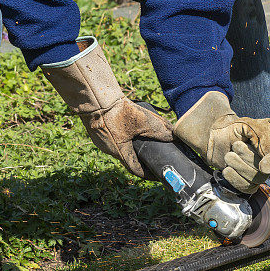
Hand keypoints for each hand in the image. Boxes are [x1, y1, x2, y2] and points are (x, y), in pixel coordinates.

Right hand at [42, 37, 172, 177]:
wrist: (94, 97)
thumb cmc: (117, 112)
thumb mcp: (143, 121)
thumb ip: (160, 129)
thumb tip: (175, 136)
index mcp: (119, 152)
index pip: (136, 170)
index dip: (148, 173)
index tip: (157, 172)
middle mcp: (108, 149)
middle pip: (127, 157)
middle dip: (140, 156)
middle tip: (153, 151)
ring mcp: (100, 139)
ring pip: (119, 145)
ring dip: (130, 143)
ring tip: (142, 136)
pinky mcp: (96, 128)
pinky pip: (111, 135)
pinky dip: (121, 133)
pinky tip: (127, 124)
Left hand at [174, 90, 269, 193]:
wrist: (217, 138)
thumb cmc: (234, 129)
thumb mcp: (249, 124)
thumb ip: (263, 135)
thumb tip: (269, 155)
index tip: (261, 165)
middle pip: (266, 168)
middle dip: (247, 158)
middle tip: (235, 146)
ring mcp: (261, 172)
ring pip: (256, 178)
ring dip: (238, 166)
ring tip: (229, 156)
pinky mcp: (250, 183)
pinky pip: (247, 187)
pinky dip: (234, 179)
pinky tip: (227, 169)